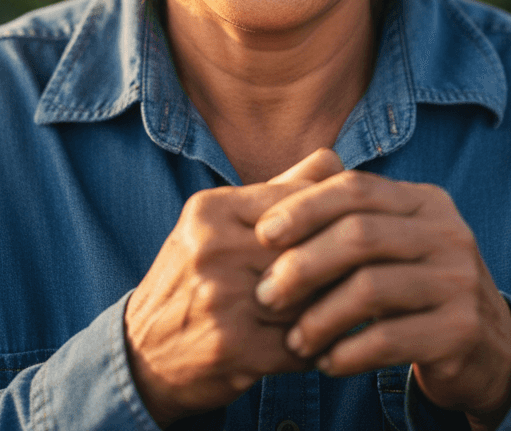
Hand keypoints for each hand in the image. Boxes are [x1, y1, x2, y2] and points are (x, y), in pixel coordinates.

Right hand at [124, 149, 343, 427]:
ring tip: (354, 304)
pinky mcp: (235, 350)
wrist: (143, 350)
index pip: (297, 200)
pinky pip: (302, 343)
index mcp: (212, 210)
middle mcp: (213, 250)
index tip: (354, 230)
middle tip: (367, 269)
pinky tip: (329, 339)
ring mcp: (222, 301)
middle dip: (338, 263)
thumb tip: (335, 158)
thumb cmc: (196, 275)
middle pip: (307, 247)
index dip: (333, 218)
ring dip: (336, 305)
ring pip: (310, 296)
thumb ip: (279, 188)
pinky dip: (322, 343)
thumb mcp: (221, 221)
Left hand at [253, 172, 510, 428]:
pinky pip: (389, 339)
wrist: (489, 347)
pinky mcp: (460, 331)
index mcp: (424, 201)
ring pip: (370, 289)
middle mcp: (447, 232)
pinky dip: (348, 352)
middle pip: (359, 234)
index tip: (262, 234)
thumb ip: (344, 217)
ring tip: (294, 339)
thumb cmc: (414, 286)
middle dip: (303, 264)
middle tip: (265, 294)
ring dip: (319, 317)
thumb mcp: (389, 242)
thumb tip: (272, 195)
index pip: (356, 188)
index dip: (305, 207)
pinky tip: (326, 362)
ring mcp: (458, 281)